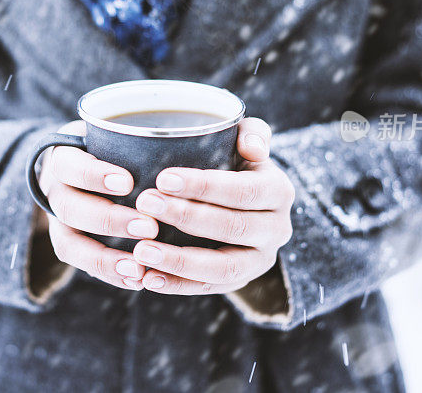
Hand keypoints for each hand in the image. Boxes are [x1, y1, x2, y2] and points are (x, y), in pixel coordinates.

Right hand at [37, 121, 158, 290]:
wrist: (88, 170)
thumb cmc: (116, 149)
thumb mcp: (120, 136)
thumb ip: (143, 139)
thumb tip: (204, 140)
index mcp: (64, 158)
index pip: (69, 165)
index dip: (94, 175)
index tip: (128, 182)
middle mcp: (55, 191)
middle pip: (69, 208)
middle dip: (108, 220)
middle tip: (149, 227)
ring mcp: (58, 222)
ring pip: (69, 244)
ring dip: (106, 258)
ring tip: (139, 269)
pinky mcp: (70, 245)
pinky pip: (83, 266)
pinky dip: (110, 274)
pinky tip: (138, 281)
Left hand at [132, 118, 295, 294]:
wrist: (237, 196)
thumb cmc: (232, 159)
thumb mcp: (244, 139)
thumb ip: (251, 133)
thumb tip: (254, 149)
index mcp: (279, 191)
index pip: (244, 191)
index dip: (205, 187)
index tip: (163, 178)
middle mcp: (277, 229)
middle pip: (233, 228)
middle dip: (186, 217)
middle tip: (145, 204)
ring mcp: (260, 261)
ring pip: (223, 268)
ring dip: (179, 260)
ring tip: (141, 250)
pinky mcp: (238, 282)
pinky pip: (208, 288)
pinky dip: (176, 285)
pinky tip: (147, 278)